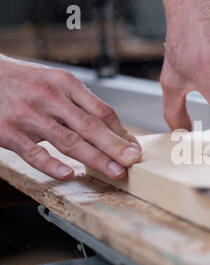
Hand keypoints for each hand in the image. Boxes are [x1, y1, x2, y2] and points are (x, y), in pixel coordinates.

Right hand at [0, 55, 140, 179]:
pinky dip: (52, 165)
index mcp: (66, 83)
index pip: (101, 110)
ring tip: (114, 172)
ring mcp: (29, 116)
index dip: (121, 131)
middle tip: (132, 161)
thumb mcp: (56, 82)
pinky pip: (34, 153)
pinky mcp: (8, 132)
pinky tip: (68, 174)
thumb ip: (82, 104)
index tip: (134, 148)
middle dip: (114, 146)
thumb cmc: (26, 82)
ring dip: (95, 158)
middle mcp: (50, 98)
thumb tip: (115, 130)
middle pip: (90, 125)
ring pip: (68, 140)